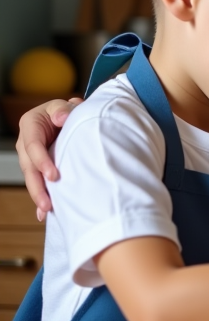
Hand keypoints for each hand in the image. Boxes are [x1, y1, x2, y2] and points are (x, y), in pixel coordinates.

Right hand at [16, 98, 78, 220]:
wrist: (69, 117)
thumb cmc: (66, 110)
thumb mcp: (63, 105)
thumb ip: (63, 109)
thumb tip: (61, 117)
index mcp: (30, 125)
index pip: (33, 146)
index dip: (41, 161)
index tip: (53, 176)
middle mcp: (26, 143)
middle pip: (28, 167)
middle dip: (37, 186)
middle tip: (47, 203)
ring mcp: (30, 157)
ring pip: (32, 177)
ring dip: (39, 195)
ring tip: (46, 211)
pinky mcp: (38, 167)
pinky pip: (39, 182)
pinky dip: (42, 197)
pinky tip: (44, 214)